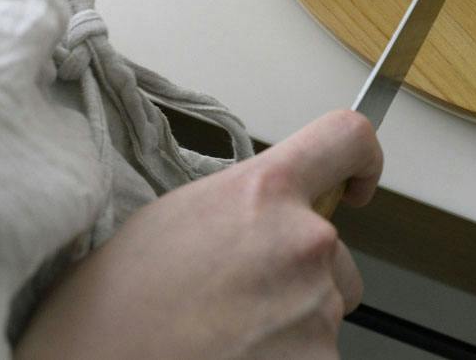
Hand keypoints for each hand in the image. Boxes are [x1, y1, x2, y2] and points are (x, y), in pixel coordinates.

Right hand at [15, 110, 381, 359]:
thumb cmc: (113, 305)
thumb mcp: (181, 215)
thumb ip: (250, 202)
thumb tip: (278, 210)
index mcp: (266, 190)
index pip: (347, 138)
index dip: (361, 158)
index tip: (357, 184)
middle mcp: (303, 242)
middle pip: (335, 253)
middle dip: (301, 276)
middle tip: (236, 302)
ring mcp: (313, 310)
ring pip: (324, 313)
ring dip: (290, 327)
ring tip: (223, 339)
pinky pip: (316, 359)